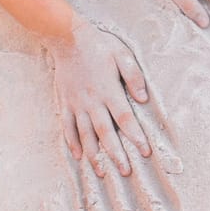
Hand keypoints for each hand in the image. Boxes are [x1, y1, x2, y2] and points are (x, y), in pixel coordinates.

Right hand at [45, 17, 151, 177]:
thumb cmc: (99, 45)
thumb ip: (133, 77)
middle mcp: (92, 101)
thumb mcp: (122, 54)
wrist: (67, 37)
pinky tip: (78, 155)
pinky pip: (68, 126)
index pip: (125, 118)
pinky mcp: (65, 102)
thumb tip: (143, 99)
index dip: (135, 136)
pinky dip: (72, 142)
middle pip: (105, 132)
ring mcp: (77, 104)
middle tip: (125, 172)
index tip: (145, 152)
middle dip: (116, 154)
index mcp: (109, 90)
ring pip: (86, 134)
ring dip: (94, 154)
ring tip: (102, 172)